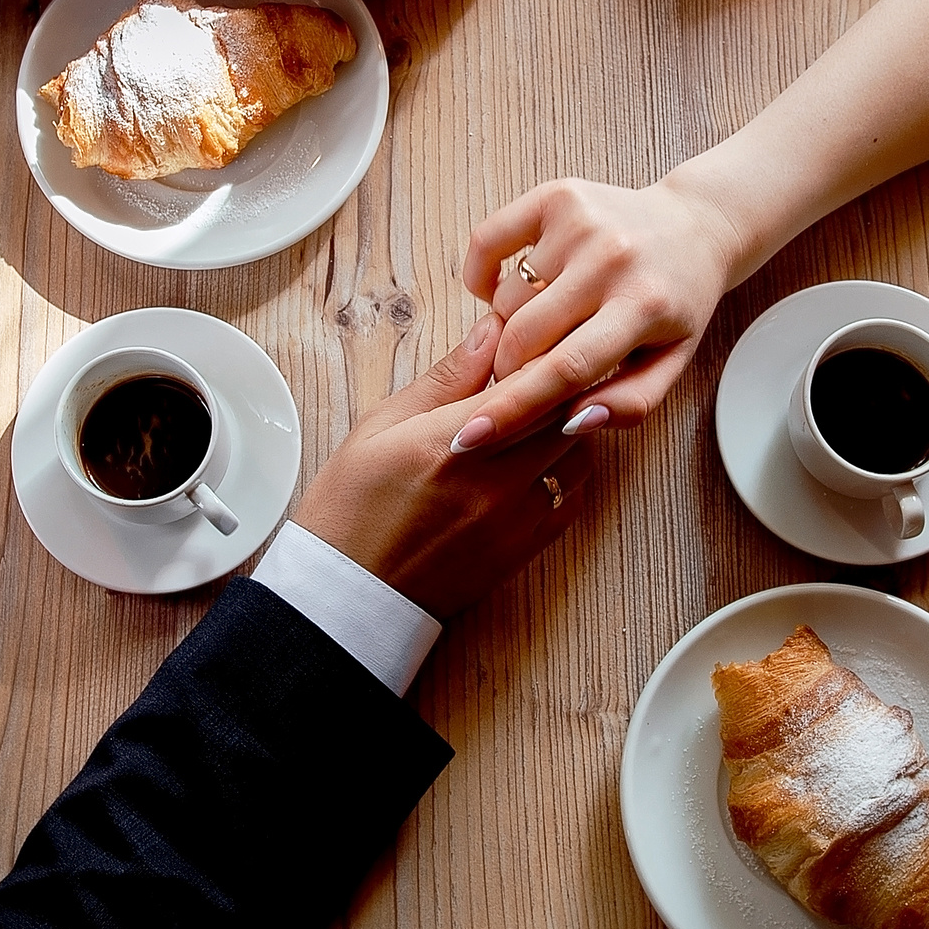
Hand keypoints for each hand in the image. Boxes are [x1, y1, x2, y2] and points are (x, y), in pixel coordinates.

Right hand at [292, 315, 593, 620]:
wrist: (349, 595)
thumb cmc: (352, 507)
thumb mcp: (381, 427)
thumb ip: (445, 378)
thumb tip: (490, 333)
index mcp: (452, 442)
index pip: (533, 380)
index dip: (544, 353)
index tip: (537, 342)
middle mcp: (492, 480)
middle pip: (565, 414)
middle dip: (562, 387)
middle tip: (549, 372)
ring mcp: (514, 519)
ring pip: (579, 456)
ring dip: (569, 430)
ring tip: (543, 418)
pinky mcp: (524, 549)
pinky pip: (572, 500)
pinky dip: (567, 473)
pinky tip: (542, 462)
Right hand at [448, 174, 744, 450]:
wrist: (694, 227)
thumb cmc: (676, 306)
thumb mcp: (670, 363)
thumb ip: (629, 404)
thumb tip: (572, 423)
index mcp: (645, 306)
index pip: (566, 368)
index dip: (511, 409)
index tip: (466, 440)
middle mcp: (611, 257)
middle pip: (524, 336)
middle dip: (509, 370)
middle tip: (523, 376)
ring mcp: (581, 221)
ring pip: (505, 299)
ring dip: (509, 325)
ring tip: (543, 325)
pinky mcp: (555, 195)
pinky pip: (486, 241)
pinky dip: (482, 275)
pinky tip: (502, 290)